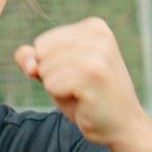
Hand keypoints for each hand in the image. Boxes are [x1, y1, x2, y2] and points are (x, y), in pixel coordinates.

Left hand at [14, 17, 147, 145]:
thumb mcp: (55, 71)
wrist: (121, 124)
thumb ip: (32, 58)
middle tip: (80, 85)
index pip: (41, 43)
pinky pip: (51, 85)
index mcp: (93, 27)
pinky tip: (84, 99)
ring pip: (44, 70)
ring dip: (57, 88)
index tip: (77, 74)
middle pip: (40, 54)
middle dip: (51, 75)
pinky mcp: (92, 73)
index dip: (50, 65)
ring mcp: (96, 53)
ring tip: (83, 91)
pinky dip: (61, 97)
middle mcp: (97, 34)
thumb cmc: (85, 97)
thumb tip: (29, 65)